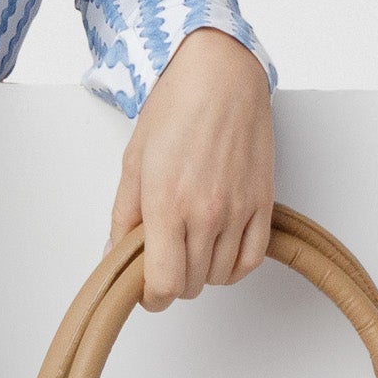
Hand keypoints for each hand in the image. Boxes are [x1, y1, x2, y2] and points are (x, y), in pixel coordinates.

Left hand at [105, 27, 273, 311]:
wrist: (220, 79)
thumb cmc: (174, 109)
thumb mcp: (133, 161)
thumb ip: (123, 215)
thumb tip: (114, 254)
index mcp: (166, 204)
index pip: (164, 284)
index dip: (151, 297)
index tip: (146, 291)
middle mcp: (206, 213)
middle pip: (191, 285)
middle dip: (172, 280)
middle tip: (162, 256)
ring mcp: (238, 211)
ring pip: (220, 276)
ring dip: (201, 272)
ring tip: (189, 244)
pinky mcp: (263, 205)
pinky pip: (251, 260)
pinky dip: (233, 266)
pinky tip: (219, 250)